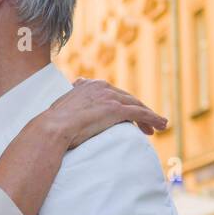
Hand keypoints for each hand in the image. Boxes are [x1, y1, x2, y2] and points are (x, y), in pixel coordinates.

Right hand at [44, 78, 166, 147]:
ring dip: (149, 116)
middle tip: (146, 125)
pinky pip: (140, 113)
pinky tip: (161, 125)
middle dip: (138, 111)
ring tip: (158, 126)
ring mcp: (109, 97)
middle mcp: (102, 87)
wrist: (52, 128)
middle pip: (127, 98)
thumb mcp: (61, 111)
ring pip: (136, 105)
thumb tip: (65, 117)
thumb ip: (70, 108)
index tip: (126, 115)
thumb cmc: (52, 125)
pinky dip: (152, 118)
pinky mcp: (116, 109)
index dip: (123, 104)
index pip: (112, 93)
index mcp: (89, 86)